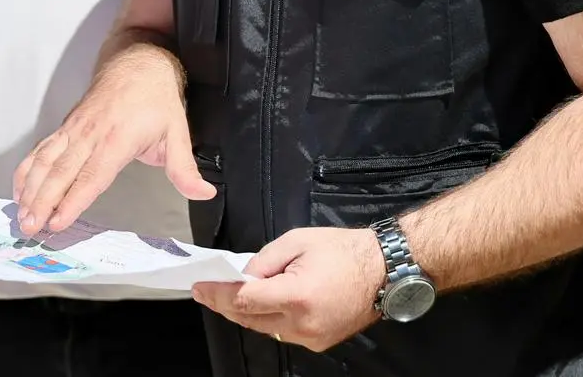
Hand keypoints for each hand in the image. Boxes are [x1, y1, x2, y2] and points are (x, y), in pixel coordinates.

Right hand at [13, 47, 214, 235]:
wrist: (138, 60)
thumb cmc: (156, 97)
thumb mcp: (178, 130)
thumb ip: (185, 167)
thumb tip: (203, 192)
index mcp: (116, 139)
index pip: (91, 176)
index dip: (73, 200)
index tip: (59, 221)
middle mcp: (89, 134)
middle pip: (61, 172)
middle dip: (43, 201)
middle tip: (30, 227)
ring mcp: (74, 129)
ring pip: (45, 161)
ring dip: (30, 188)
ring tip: (21, 215)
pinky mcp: (66, 126)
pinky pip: (41, 149)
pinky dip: (27, 169)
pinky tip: (20, 188)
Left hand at [192, 227, 383, 352]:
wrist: (384, 270)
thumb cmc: (342, 250)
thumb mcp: (296, 241)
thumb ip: (263, 260)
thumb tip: (243, 275)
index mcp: (296, 296)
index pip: (244, 300)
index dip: (217, 294)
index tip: (198, 287)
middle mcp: (303, 323)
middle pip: (250, 319)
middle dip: (225, 304)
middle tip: (207, 290)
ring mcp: (312, 337)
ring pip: (265, 329)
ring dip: (246, 313)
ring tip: (230, 295)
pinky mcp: (320, 342)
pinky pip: (283, 332)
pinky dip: (268, 319)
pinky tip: (261, 304)